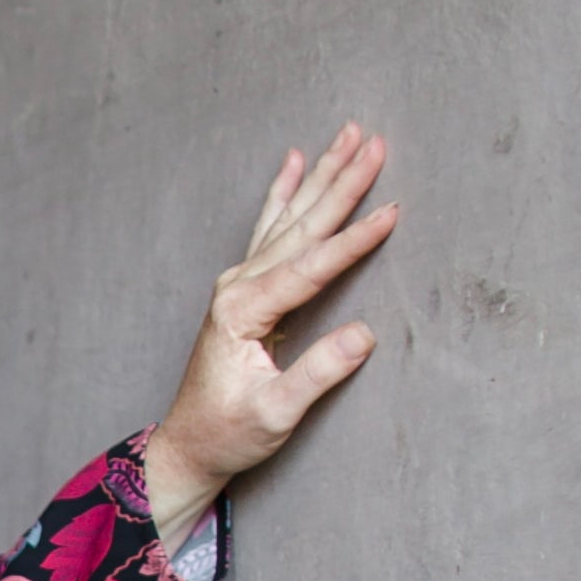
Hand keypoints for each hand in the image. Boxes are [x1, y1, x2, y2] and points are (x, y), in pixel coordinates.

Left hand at [143, 123, 396, 544]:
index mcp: (243, 311)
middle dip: (341, 182)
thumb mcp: (276, 414)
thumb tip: (364, 334)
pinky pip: (269, 229)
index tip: (393, 212)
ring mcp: (237, 284)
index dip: (354, 240)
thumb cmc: (228, 434)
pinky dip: (284, 193)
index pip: (311, 266)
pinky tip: (294, 160)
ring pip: (289, 218)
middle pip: (301, 226)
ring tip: (350, 134)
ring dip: (321, 176)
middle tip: (376, 142)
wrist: (187, 446)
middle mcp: (237, 287)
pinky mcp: (242, 290)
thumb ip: (318, 373)